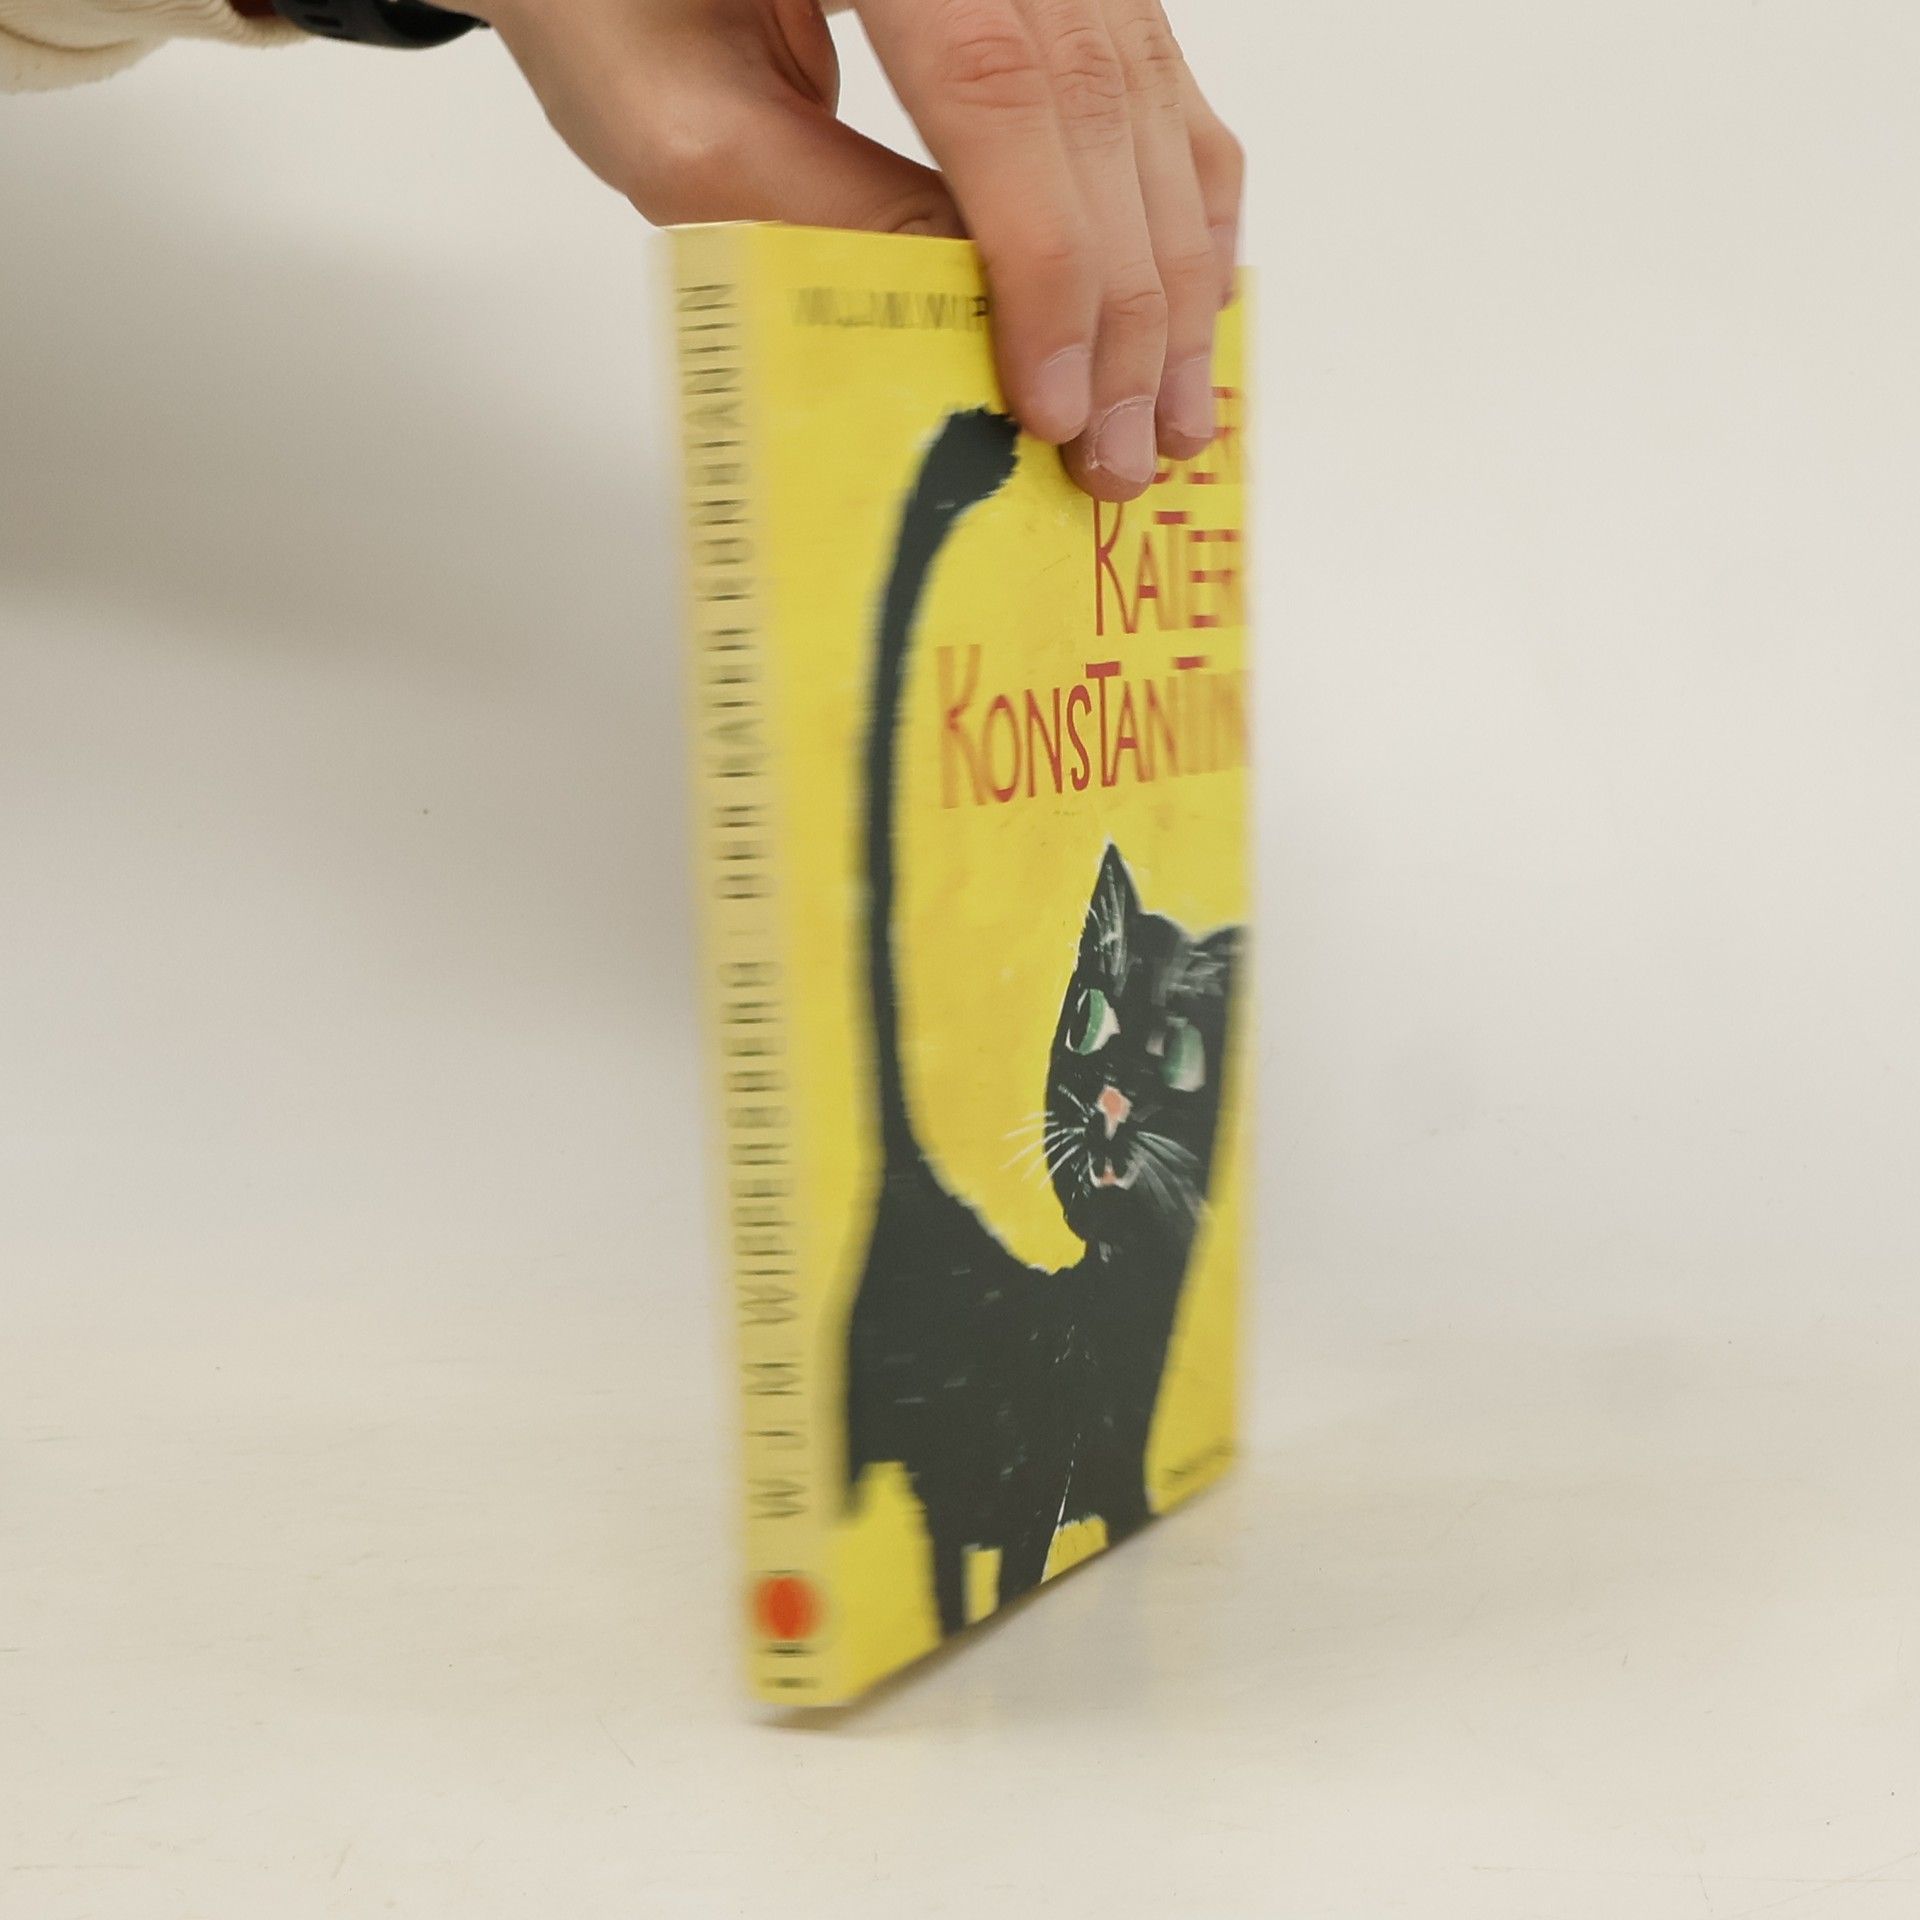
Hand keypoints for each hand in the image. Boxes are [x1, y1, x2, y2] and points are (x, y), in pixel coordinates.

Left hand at [467, 0, 1241, 500]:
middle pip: (1098, 106)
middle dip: (1125, 304)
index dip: (1042, 260)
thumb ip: (806, 208)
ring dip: (1173, 276)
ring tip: (1173, 412)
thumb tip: (961, 320)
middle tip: (1123, 449)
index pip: (999, 88)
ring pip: (1148, 105)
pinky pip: (1156, 85)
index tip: (1051, 402)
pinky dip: (1179, 208)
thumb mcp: (669, 114)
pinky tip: (1190, 307)